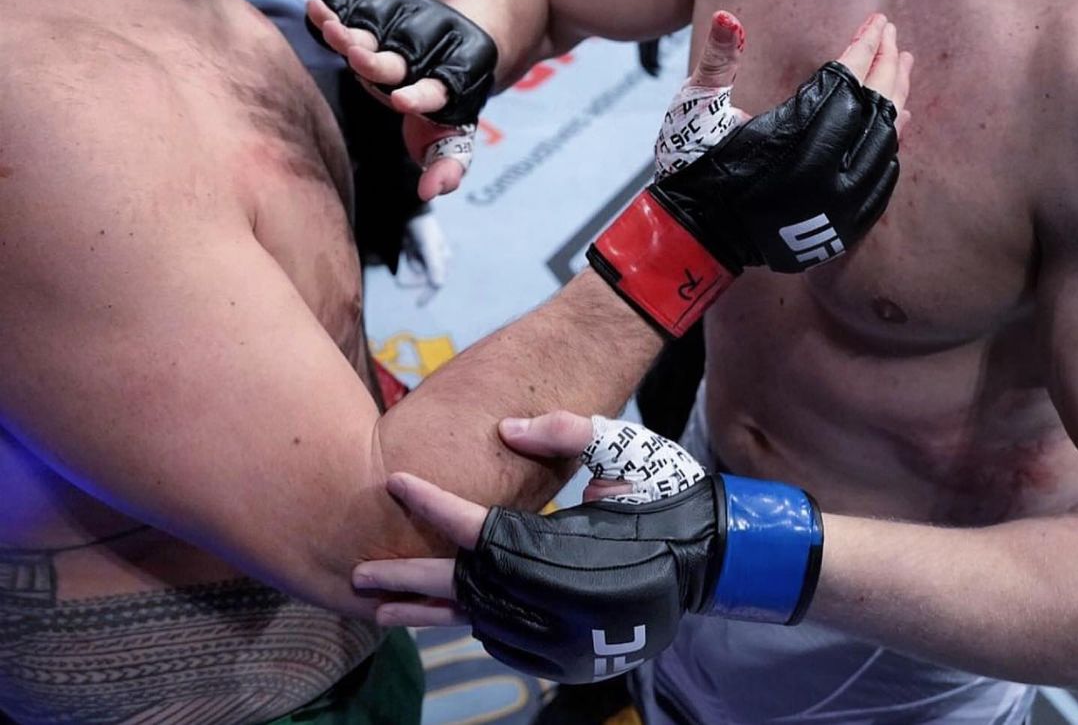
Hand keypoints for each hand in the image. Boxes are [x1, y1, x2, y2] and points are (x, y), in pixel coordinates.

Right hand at [306, 0, 496, 198]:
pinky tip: (316, 8)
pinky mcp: (387, 9)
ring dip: (349, 32)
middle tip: (355, 56)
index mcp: (449, 86)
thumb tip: (429, 192)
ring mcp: (404, 29)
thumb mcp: (452, 130)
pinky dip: (337, 8)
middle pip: (396, 62)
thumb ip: (446, 161)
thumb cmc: (450, 97)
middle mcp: (426, 55)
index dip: (420, 97)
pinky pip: (361, 8)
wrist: (477, 26)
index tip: (402, 101)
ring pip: (376, 32)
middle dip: (374, 62)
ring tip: (329, 26)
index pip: (435, 93)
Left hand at [355, 414, 782, 683]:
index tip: (394, 482)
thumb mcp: (627, 447)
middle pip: (467, 591)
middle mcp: (564, 603)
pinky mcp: (572, 657)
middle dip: (409, 578)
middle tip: (356, 571)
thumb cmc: (665, 493)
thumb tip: (507, 428)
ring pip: (479, 625)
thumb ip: (566, 431)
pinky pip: (505, 641)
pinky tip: (439, 613)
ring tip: (379, 605)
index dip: (435, 507)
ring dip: (428, 614)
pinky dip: (469, 625)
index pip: (484, 531)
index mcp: (573, 548)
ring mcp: (568, 638)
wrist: (711, 559)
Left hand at [400, 211, 451, 303]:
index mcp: (444, 259)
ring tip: (410, 247)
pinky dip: (409, 258)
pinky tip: (408, 247)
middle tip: (411, 258)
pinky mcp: (418, 254)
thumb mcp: (428, 248)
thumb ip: (434, 266)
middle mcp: (438, 259)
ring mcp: (427, 256)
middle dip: (418, 269)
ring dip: (412, 262)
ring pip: (417, 271)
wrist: (411, 212)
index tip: (418, 304)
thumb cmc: (423, 229)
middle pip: (427, 278)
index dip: (429, 295)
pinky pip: (413, 263)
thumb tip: (438, 285)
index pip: (437, 283)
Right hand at [589, 11, 911, 335]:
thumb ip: (719, 60)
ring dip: (896, 98)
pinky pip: (883, 178)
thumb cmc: (692, 164)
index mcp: (792, 137)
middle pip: (875, 107)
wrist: (694, 233)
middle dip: (886, 64)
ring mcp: (839, 202)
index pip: (845, 80)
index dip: (864, 46)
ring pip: (886, 141)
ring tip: (902, 64)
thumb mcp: (698, 105)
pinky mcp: (844, 224)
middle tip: (892, 34)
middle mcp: (824, 172)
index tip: (877, 20)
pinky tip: (899, 119)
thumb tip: (728, 16)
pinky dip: (893, 143)